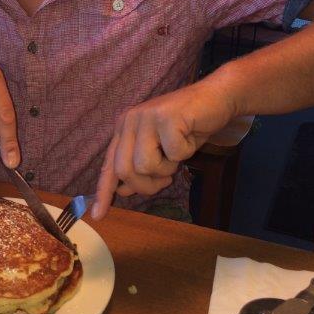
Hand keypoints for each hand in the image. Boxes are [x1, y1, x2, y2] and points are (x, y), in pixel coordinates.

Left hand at [91, 78, 236, 218]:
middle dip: (146, 185)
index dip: (103, 192)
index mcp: (124, 129)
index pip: (109, 165)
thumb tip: (123, 191)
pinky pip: (173, 154)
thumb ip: (140, 168)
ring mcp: (146, 117)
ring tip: (178, 153)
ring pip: (146, 165)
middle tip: (165, 181)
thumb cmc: (188, 127)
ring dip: (168, 168)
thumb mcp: (161, 152)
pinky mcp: (165, 117)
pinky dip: (186, 153)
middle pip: (124, 171)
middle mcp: (129, 121)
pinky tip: (189, 136)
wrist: (216, 98)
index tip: (97, 216)